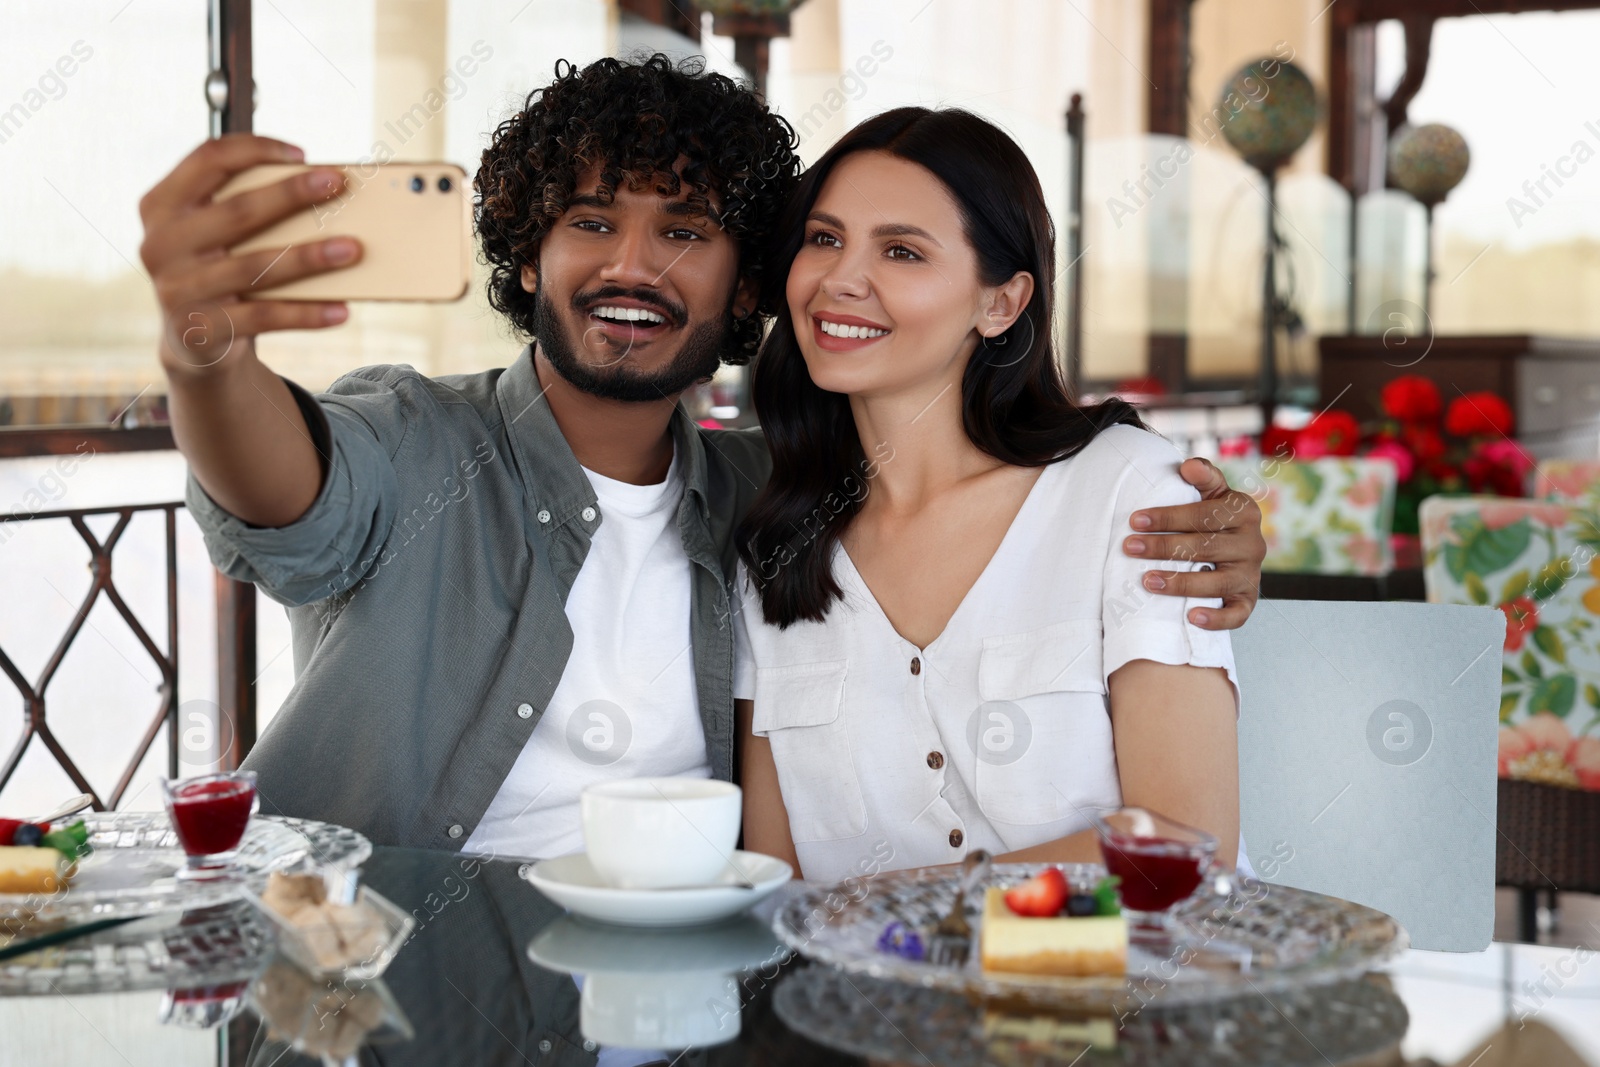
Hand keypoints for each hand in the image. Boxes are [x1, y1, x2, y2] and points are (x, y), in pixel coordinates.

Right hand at [139, 134, 360, 376]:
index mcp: (162, 205)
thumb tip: (319, 190)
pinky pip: (265, 318)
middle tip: (337, 183)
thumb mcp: (211, 233)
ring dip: (309, 257)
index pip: (207, 159)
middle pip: (236, 211)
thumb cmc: (216, 268)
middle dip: (291, 194)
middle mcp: (162, 244)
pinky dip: (307, 314)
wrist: (193, 340)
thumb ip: (242, 207)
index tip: (302, 154)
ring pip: (256, 267)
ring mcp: (178, 289)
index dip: (254, 149)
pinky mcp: (202, 330)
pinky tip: (341, 310)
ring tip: (352, 249)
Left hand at [1123, 457, 1264, 629]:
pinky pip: (1237, 614)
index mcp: (1244, 512)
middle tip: (1130, 547)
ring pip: (1216, 582)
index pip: (1204, 514)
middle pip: (1204, 547)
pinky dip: (1217, 619)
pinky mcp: (1248, 600)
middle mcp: (1252, 543)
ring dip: (1180, 582)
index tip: (1135, 520)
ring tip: (1147, 580)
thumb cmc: (1214, 517)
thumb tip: (1187, 466)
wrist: (1236, 546)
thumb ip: (1204, 476)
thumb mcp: (1213, 492)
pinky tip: (1191, 617)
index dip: (1168, 517)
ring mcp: (1250, 574)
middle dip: (1163, 548)